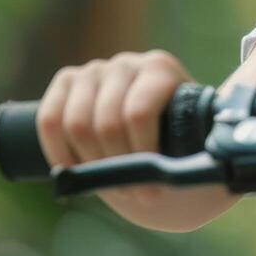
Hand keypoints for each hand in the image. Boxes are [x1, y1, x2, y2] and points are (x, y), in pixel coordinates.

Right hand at [36, 49, 195, 211]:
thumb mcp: (201, 157)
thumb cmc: (186, 153)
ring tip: (110, 183)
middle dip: (116, 167)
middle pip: (106, 121)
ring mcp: (94, 71)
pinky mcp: (67, 83)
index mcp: (161, 70)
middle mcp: (127, 63)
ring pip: (75, 122)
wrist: (162, 141)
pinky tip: (72, 171)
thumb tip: (202, 170)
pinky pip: (49, 119)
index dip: (142, 157)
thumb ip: (205, 162)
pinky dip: (57, 151)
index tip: (154, 189)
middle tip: (134, 193)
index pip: (139, 113)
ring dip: (90, 164)